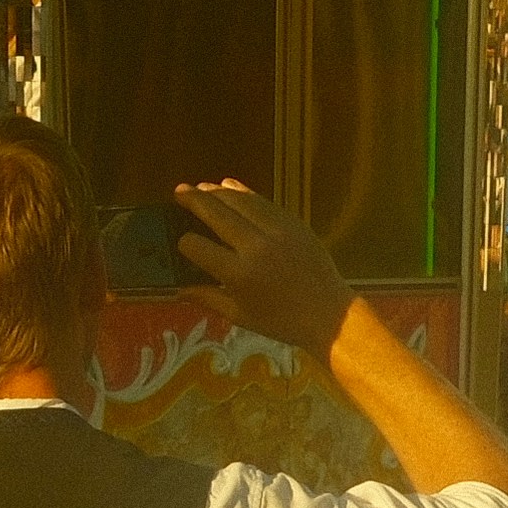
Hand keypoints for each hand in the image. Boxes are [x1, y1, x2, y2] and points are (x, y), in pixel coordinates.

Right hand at [166, 178, 354, 355]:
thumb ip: (208, 297)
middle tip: (179, 190)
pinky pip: (263, 201)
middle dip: (194, 200)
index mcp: (239, 274)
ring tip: (200, 187)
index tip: (182, 241)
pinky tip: (229, 185)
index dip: (185, 242)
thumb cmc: (281, 321)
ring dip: (217, 192)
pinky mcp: (293, 222)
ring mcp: (276, 230)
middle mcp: (255, 246)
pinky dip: (244, 191)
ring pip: (240, 201)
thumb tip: (178, 288)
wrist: (328, 313)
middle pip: (217, 214)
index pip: (199, 248)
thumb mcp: (240, 315)